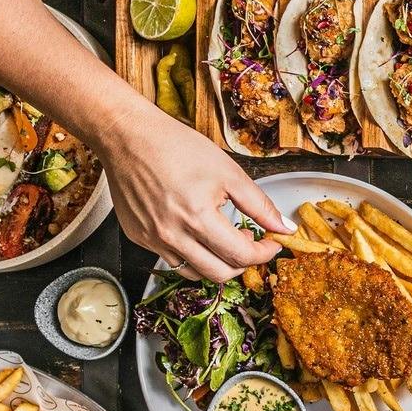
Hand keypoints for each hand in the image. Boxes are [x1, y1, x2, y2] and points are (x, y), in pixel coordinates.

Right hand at [98, 99, 284, 280]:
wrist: (128, 137)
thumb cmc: (177, 147)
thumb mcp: (229, 173)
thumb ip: (260, 205)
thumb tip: (283, 227)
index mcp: (197, 217)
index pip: (241, 256)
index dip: (264, 253)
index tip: (272, 243)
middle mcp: (171, 235)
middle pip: (219, 273)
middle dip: (243, 263)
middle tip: (250, 243)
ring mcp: (152, 239)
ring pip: (194, 273)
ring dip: (217, 263)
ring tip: (224, 239)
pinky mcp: (138, 237)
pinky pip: (171, 259)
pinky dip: (192, 254)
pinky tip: (198, 233)